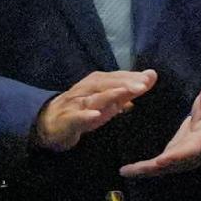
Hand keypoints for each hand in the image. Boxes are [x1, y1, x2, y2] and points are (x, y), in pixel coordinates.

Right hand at [34, 70, 158, 153]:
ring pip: (93, 98)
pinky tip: (95, 115)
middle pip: (105, 84)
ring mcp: (75, 104)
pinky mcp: (67, 119)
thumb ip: (128, 90)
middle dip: (124, 83)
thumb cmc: (84, 109)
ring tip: (124, 94)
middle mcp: (86, 89)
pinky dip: (85, 115)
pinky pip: (76, 117)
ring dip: (108, 95)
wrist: (50, 123)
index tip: (150, 77)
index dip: (132, 76)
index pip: (115, 77)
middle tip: (143, 85)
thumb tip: (149, 78)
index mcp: (96, 83)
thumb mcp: (108, 100)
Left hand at [118, 83, 200, 177]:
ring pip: (163, 168)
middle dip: (153, 168)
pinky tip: (127, 170)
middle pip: (171, 164)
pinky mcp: (174, 158)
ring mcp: (183, 159)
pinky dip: (144, 169)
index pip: (189, 151)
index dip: (175, 157)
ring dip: (145, 171)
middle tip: (133, 170)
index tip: (160, 161)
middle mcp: (192, 155)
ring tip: (126, 171)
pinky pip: (159, 166)